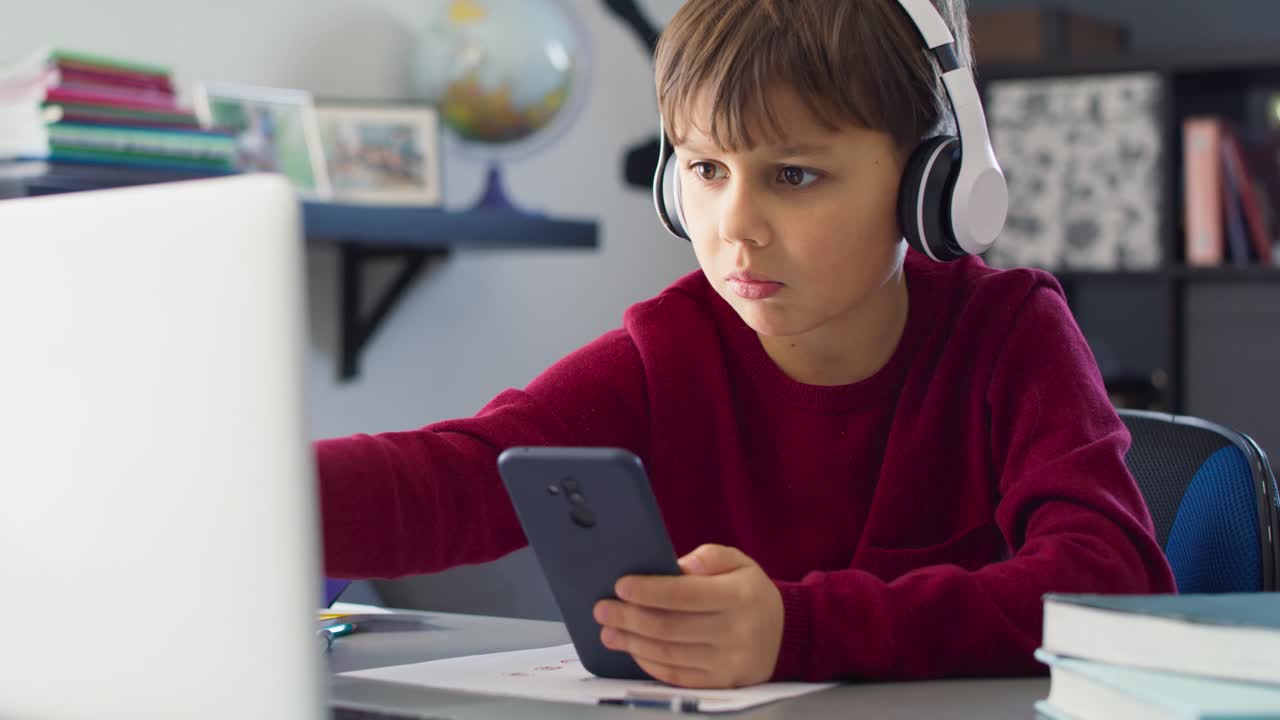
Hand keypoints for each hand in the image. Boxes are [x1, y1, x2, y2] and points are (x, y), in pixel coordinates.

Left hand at [592, 544, 783, 687]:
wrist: (783, 635)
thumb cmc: (750, 593)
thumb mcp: (739, 563)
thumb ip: (710, 556)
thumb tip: (678, 565)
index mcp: (739, 597)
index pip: (684, 595)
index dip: (648, 591)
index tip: (620, 586)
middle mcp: (735, 632)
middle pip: (670, 627)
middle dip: (629, 618)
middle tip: (602, 609)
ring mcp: (728, 662)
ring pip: (668, 654)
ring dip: (632, 642)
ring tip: (609, 631)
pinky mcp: (720, 683)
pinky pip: (676, 676)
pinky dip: (649, 663)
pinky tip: (633, 649)